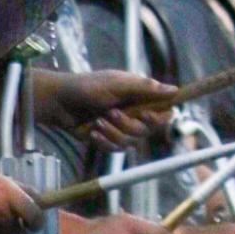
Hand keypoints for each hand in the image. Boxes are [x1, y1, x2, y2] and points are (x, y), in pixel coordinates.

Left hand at [34, 68, 171, 150]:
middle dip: (129, 125)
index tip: (148, 116)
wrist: (59, 102)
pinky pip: (116, 149)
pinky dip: (105, 142)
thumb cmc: (88, 87)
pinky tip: (93, 133)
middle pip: (147, 130)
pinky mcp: (108, 139)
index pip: (163, 111)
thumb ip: (145, 88)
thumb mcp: (117, 83)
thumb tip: (174, 89)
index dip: (161, 116)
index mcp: (140, 96)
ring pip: (131, 142)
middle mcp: (134, 113)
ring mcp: (121, 128)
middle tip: (112, 113)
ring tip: (98, 122)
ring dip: (114, 133)